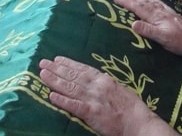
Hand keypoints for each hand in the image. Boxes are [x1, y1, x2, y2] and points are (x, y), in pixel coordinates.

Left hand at [38, 56, 164, 135]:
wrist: (139, 122)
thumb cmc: (132, 108)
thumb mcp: (120, 90)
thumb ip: (106, 85)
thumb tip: (96, 78)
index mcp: (105, 80)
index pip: (83, 69)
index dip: (68, 64)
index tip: (57, 59)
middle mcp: (97, 87)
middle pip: (73, 76)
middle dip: (56, 69)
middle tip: (43, 63)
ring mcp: (94, 99)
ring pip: (70, 88)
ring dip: (55, 81)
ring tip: (43, 74)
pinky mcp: (92, 113)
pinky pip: (74, 106)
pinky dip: (62, 100)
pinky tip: (51, 96)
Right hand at [113, 0, 181, 55]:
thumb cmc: (178, 42)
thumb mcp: (162, 38)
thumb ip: (148, 30)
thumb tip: (132, 24)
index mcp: (155, 17)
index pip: (137, 8)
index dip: (126, 2)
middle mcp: (159, 12)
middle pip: (142, 2)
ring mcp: (165, 12)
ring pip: (149, 1)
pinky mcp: (171, 15)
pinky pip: (159, 4)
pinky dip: (153, 0)